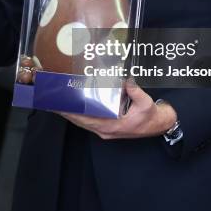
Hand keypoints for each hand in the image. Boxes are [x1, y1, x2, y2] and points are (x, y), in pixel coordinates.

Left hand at [60, 79, 176, 139]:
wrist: (157, 126)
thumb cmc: (150, 117)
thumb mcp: (145, 103)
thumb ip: (135, 91)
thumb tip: (126, 80)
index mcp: (111, 126)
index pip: (85, 119)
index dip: (71, 112)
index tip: (59, 104)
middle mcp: (104, 130)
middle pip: (79, 121)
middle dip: (65, 111)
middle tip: (52, 100)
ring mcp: (104, 130)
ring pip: (82, 123)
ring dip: (70, 114)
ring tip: (58, 103)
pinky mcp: (106, 129)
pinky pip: (88, 122)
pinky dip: (78, 115)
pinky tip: (73, 108)